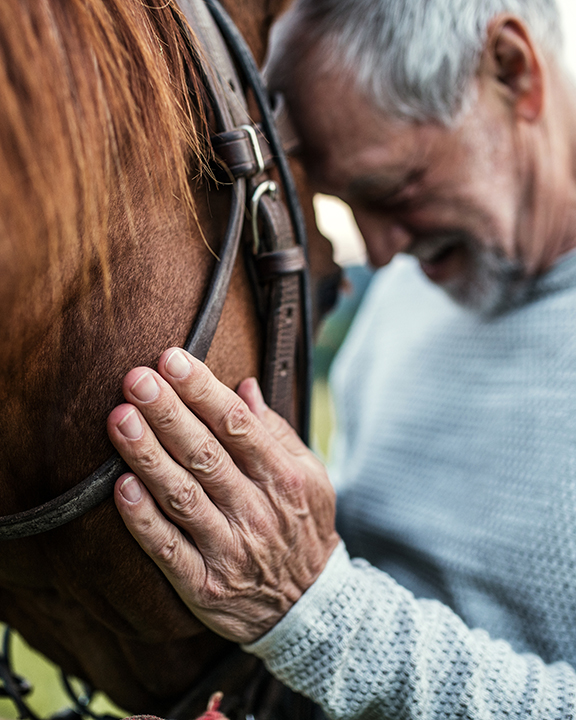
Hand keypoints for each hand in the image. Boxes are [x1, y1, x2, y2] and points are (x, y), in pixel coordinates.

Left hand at [107, 348, 339, 643]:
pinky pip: (168, 550)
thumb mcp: (308, 475)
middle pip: (205, 455)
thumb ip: (275, 432)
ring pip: (182, 496)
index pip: (238, 425)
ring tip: (119, 418)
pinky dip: (143, 519)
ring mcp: (230, 550)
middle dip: (168, 413)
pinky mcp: (205, 584)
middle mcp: (257, 511)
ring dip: (148, 456)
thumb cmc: (303, 526)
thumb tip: (244, 386)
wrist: (309, 605)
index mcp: (284, 478)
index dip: (203, 390)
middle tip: (136, 379)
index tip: (172, 359)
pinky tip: (120, 486)